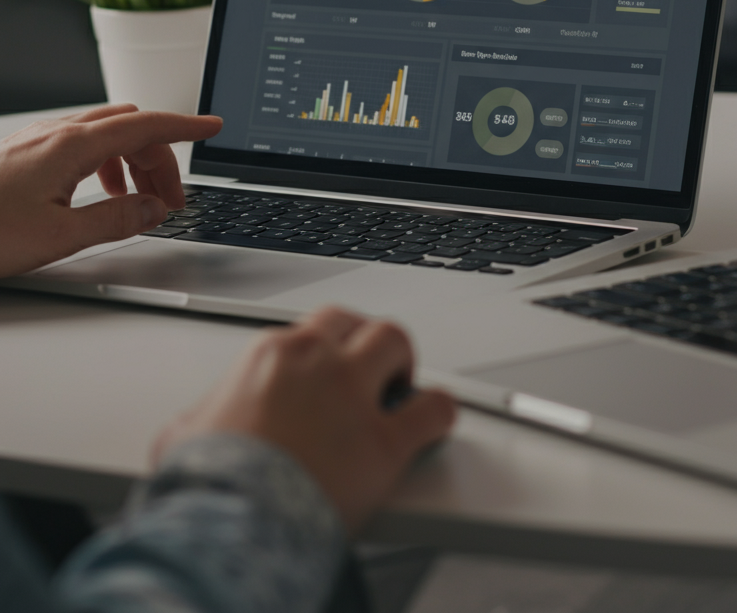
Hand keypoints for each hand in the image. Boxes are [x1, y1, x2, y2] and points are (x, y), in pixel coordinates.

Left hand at [0, 104, 221, 276]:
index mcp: (72, 146)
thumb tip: (153, 210)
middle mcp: (56, 134)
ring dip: (133, 164)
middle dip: (161, 160)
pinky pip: (82, 146)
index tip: (214, 127)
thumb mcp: (59, 237)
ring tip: (137, 204)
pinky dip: (107, 165)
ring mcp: (38, 141)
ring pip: (107, 135)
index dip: (186, 127)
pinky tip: (99, 196)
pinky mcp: (25, 154)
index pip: (147, 125)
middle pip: (131, 129)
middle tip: (171, 202)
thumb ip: (116, 220)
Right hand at [152, 307, 456, 530]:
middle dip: (364, 340)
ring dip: (401, 360)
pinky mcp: (385, 441)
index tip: (327, 366)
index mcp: (271, 355)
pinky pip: (432, 409)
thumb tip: (199, 423)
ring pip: (395, 342)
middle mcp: (318, 363)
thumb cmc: (203, 487)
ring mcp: (354, 396)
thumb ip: (204, 414)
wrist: (226, 528)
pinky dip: (438, 411)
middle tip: (368, 365)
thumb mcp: (184, 435)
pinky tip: (434, 419)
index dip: (324, 349)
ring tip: (401, 381)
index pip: (313, 328)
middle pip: (356, 323)